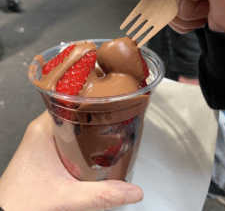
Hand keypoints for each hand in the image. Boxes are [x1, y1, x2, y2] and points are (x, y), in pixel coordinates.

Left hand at [0, 111, 142, 210]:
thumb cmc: (21, 203)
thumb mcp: (67, 198)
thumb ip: (102, 195)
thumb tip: (130, 191)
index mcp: (43, 131)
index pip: (69, 100)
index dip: (90, 98)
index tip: (108, 97)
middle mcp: (41, 131)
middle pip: (73, 111)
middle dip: (94, 114)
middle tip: (114, 115)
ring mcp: (41, 140)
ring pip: (70, 124)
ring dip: (88, 127)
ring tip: (108, 129)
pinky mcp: (43, 150)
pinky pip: (66, 135)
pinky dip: (81, 139)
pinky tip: (92, 148)